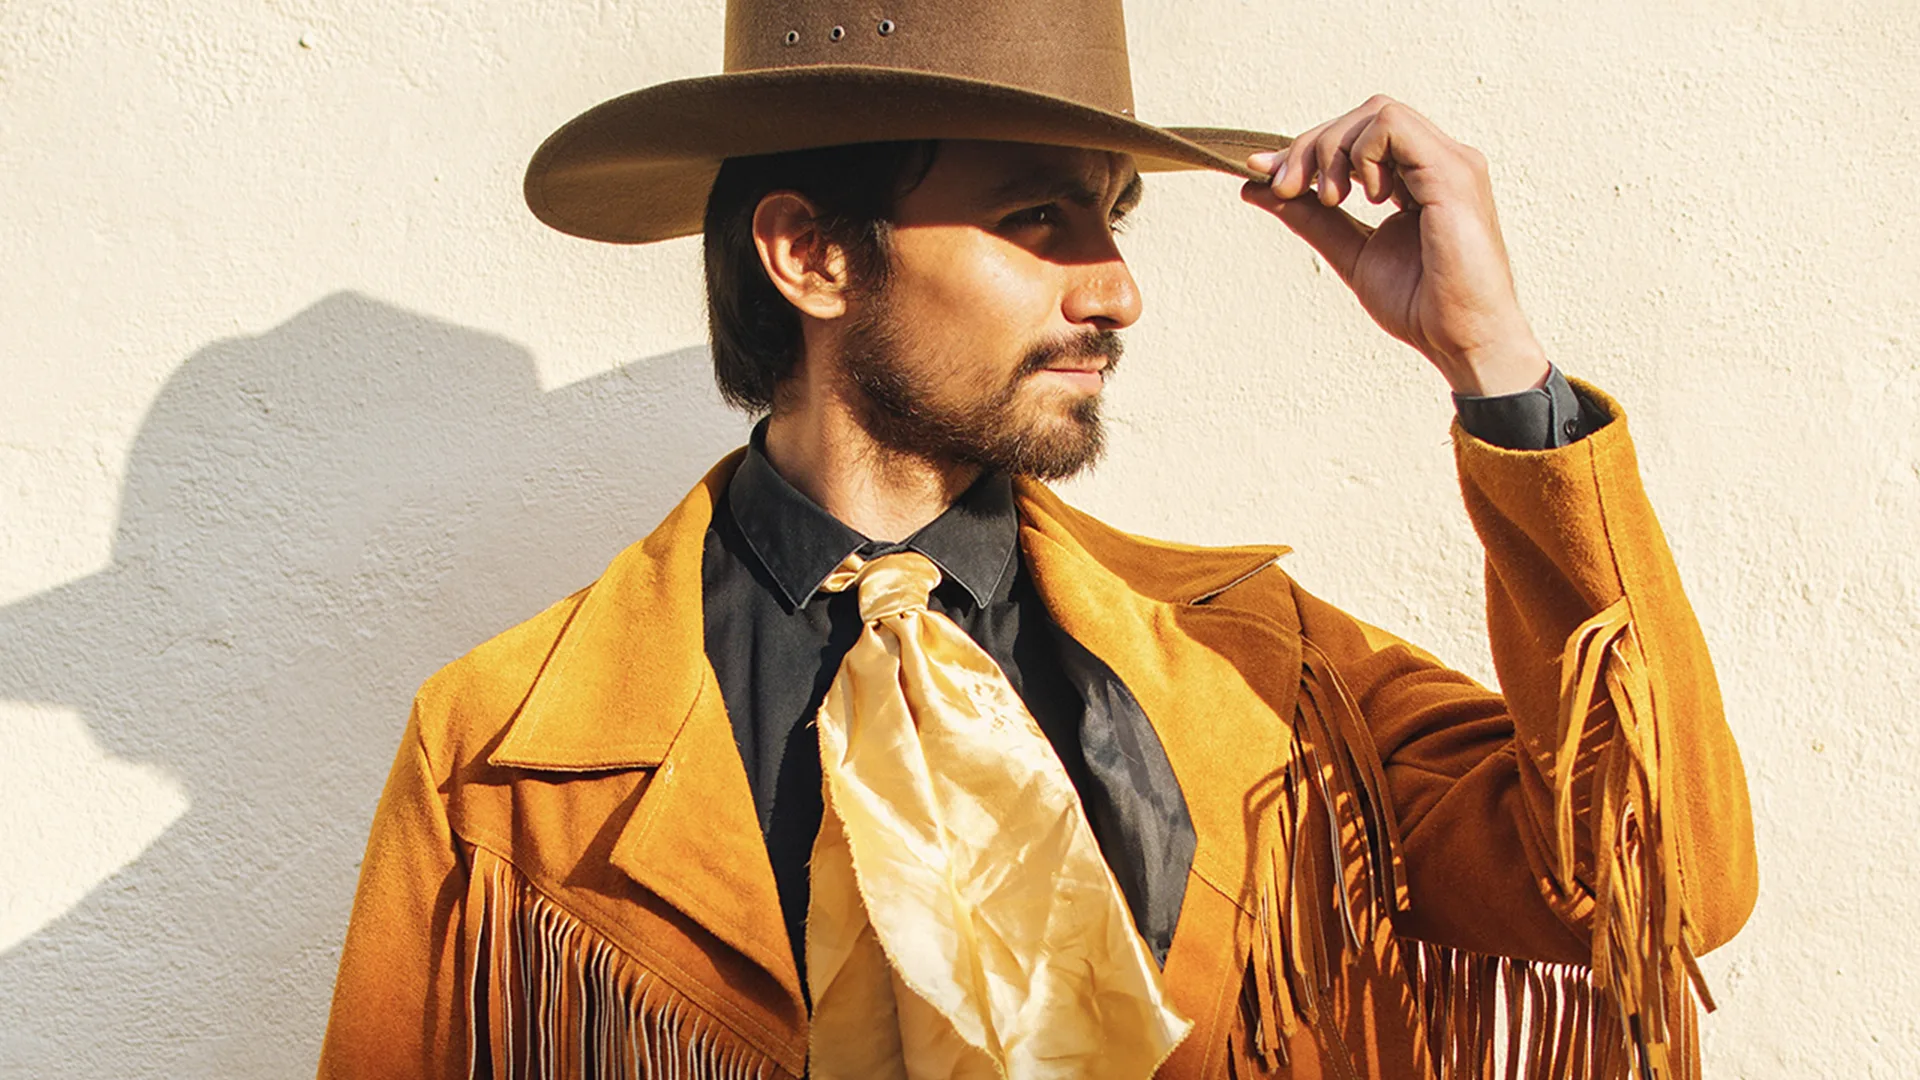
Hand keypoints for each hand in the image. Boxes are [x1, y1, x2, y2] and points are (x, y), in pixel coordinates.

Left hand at [1243, 95, 1548, 396]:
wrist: (1462, 341)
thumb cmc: (1422, 305)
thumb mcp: (1350, 252)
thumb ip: (1311, 217)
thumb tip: (1258, 186)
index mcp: (1420, 177)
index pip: (1360, 133)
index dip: (1307, 147)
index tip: (1266, 176)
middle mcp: (1439, 161)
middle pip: (1364, 115)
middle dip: (1312, 145)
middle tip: (1288, 189)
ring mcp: (1450, 162)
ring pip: (1377, 112)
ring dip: (1334, 148)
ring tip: (1331, 199)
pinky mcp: (1452, 173)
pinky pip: (1393, 126)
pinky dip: (1362, 153)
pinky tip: (1364, 198)